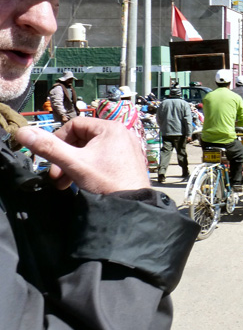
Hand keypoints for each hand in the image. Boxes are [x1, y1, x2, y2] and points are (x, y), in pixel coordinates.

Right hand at [16, 118, 149, 193]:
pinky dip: (85, 169)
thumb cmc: (105, 181)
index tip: (49, 158)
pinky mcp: (125, 161)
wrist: (131, 205)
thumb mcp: (74, 163)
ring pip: (89, 152)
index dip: (58, 140)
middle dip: (64, 158)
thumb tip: (23, 132)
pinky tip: (76, 184)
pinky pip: (100, 160)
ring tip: (62, 184)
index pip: (74, 125)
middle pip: (81, 140)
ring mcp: (124, 148)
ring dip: (72, 166)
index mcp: (110, 128)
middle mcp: (120, 134)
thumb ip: (49, 147)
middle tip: (54, 176)